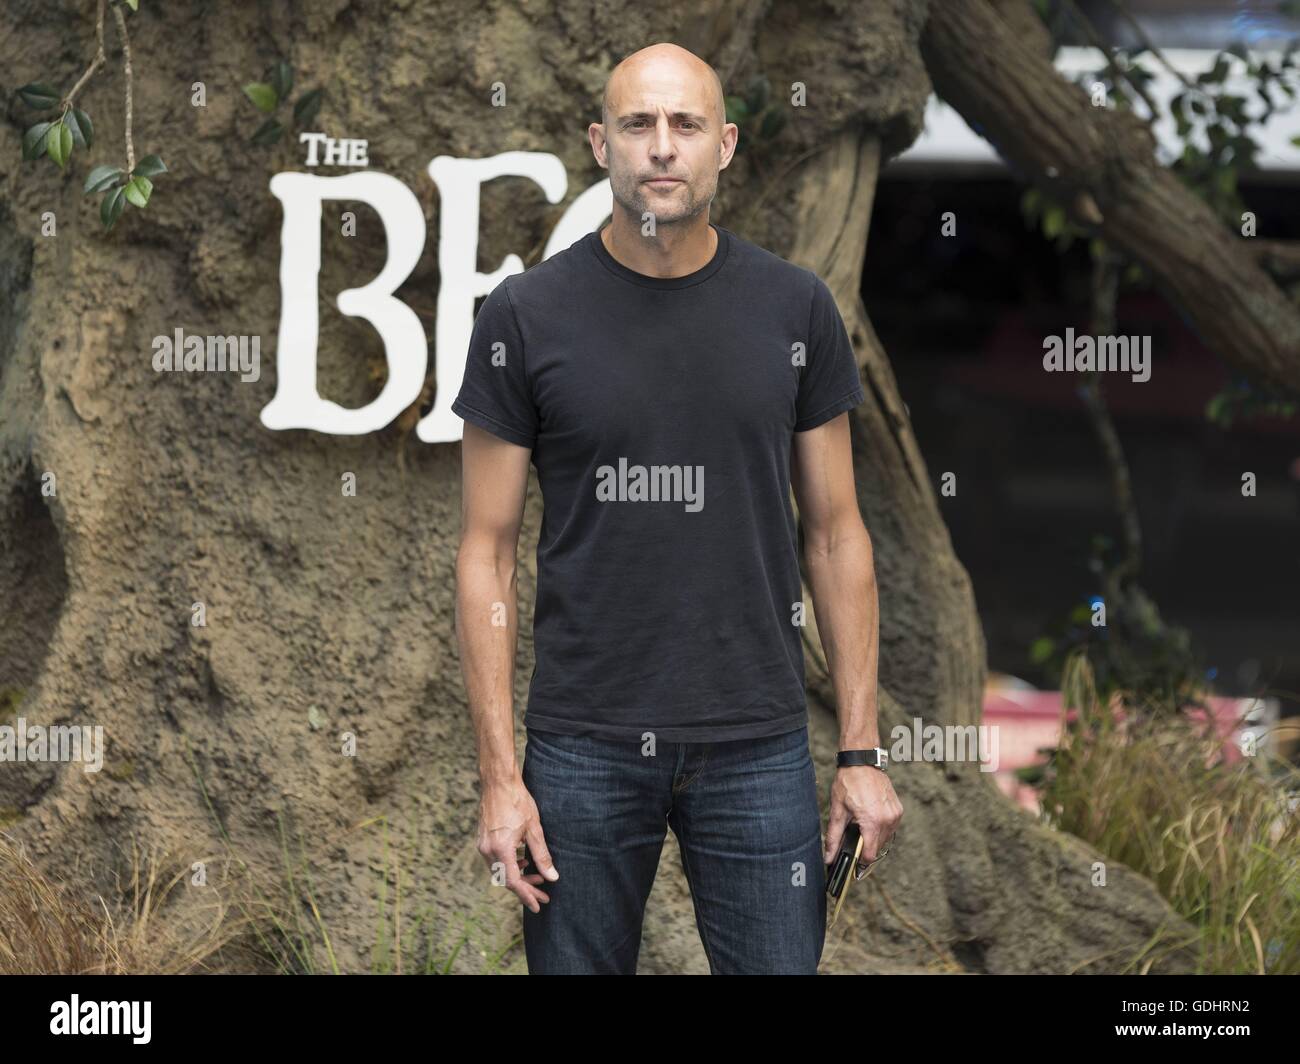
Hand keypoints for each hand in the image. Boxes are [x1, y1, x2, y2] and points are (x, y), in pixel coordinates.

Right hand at [477, 775, 558, 912]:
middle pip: (506, 879)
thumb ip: (542, 855)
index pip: (513, 882)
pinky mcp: (483, 839)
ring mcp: (483, 845)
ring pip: (500, 871)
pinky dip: (510, 865)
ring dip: (518, 876)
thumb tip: (552, 877)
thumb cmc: (517, 801)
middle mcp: (488, 850)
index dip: (527, 895)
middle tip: (543, 895)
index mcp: (501, 849)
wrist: (498, 782)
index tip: (537, 905)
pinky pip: (495, 860)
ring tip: (537, 876)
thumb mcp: (534, 829)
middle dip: (526, 888)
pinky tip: (523, 860)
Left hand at [824, 765, 902, 866]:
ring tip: (861, 824)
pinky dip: (881, 828)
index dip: (860, 861)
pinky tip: (870, 818)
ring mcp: (895, 815)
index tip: (853, 862)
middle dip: (865, 847)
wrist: (862, 762)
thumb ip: (834, 837)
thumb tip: (829, 857)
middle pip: (877, 847)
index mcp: (872, 822)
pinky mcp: (898, 809)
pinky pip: (890, 828)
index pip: (870, 855)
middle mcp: (888, 820)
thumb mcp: (837, 811)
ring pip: (885, 839)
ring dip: (874, 837)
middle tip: (853, 837)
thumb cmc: (849, 783)